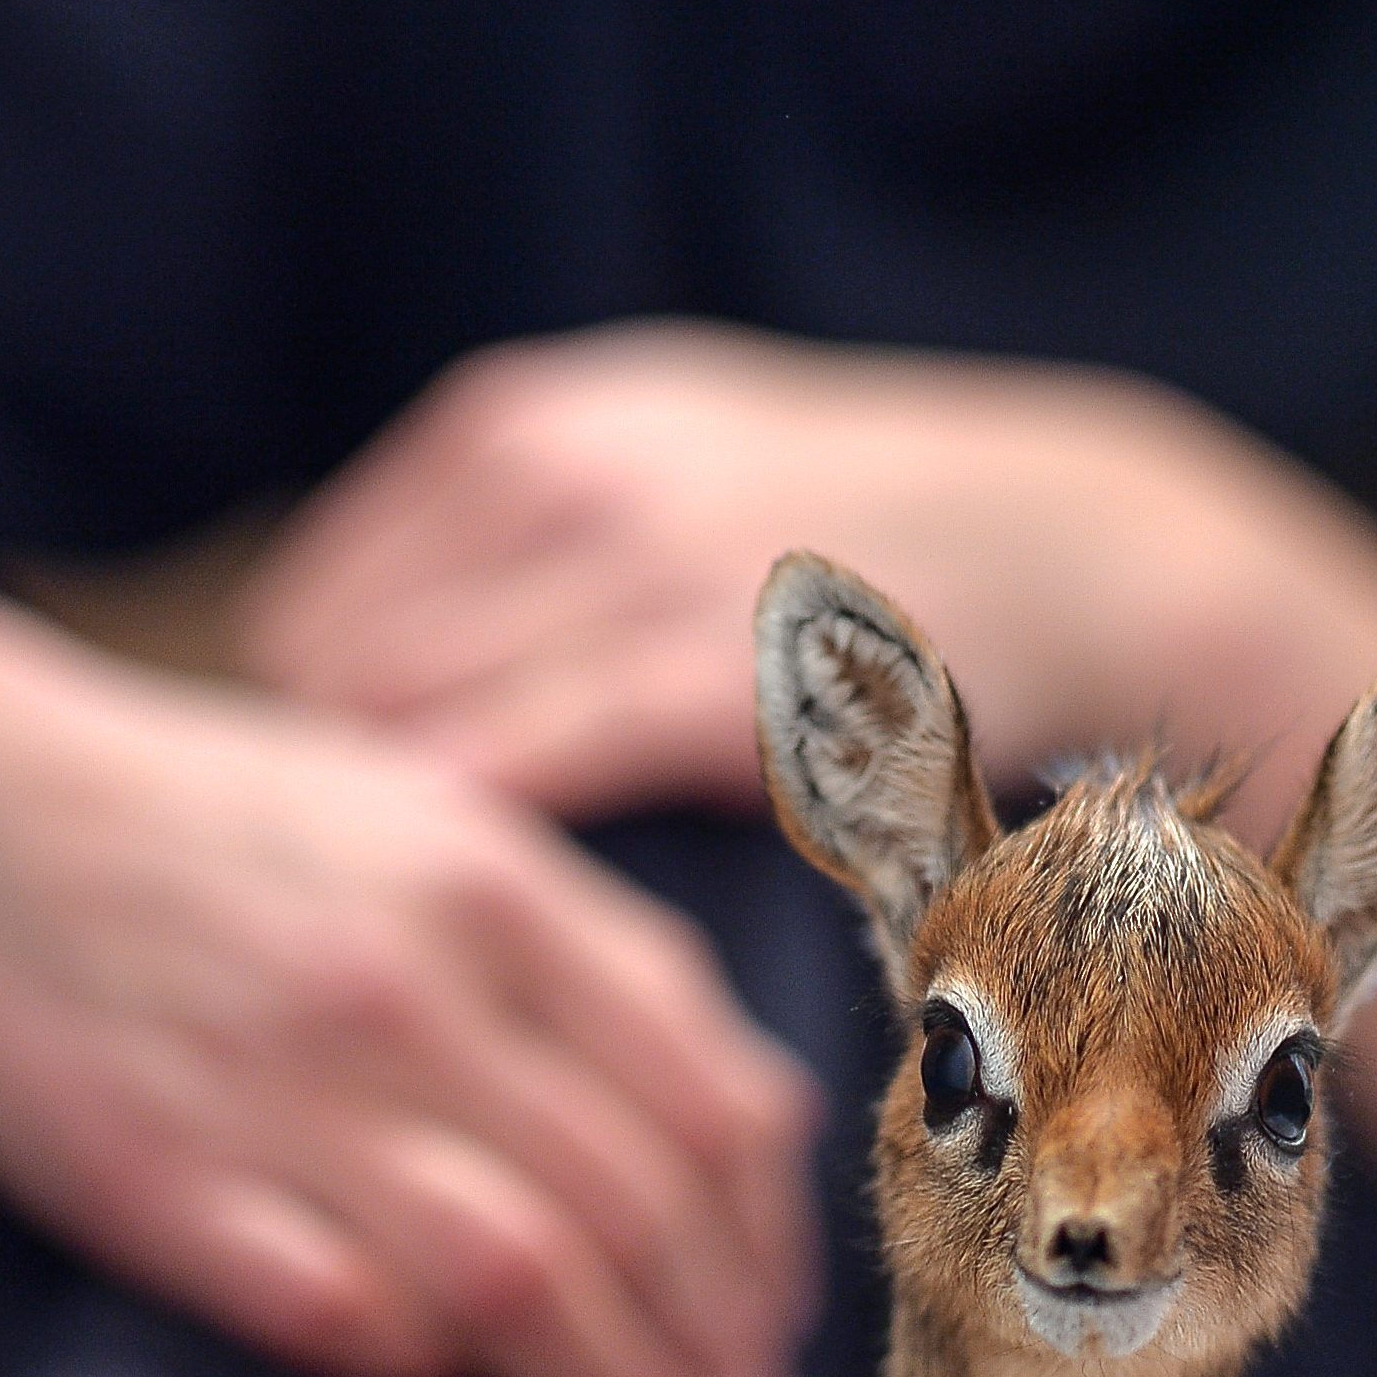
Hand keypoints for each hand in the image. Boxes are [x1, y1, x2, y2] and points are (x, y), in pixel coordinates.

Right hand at [0, 560, 818, 1376]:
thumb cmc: (228, 825)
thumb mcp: (437, 825)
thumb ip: (591, 957)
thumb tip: (747, 1120)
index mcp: (501, 893)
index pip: (707, 1101)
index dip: (769, 1241)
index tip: (778, 1322)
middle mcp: (413, 990)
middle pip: (637, 1210)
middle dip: (716, 1344)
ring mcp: (286, 1089)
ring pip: (521, 1275)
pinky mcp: (161, 1182)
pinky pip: (340, 1311)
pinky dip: (426, 1367)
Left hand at [243, 323, 1376, 830]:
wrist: (1076, 540)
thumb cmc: (848, 535)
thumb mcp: (655, 453)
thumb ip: (502, 532)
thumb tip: (329, 652)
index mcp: (521, 425)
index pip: (310, 603)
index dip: (301, 733)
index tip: (327, 840)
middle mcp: (551, 471)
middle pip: (324, 670)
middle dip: (320, 796)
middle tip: (352, 923)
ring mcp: (623, 565)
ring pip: (395, 725)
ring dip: (382, 846)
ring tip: (409, 951)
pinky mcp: (699, 674)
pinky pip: (505, 770)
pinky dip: (464, 853)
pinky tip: (482, 930)